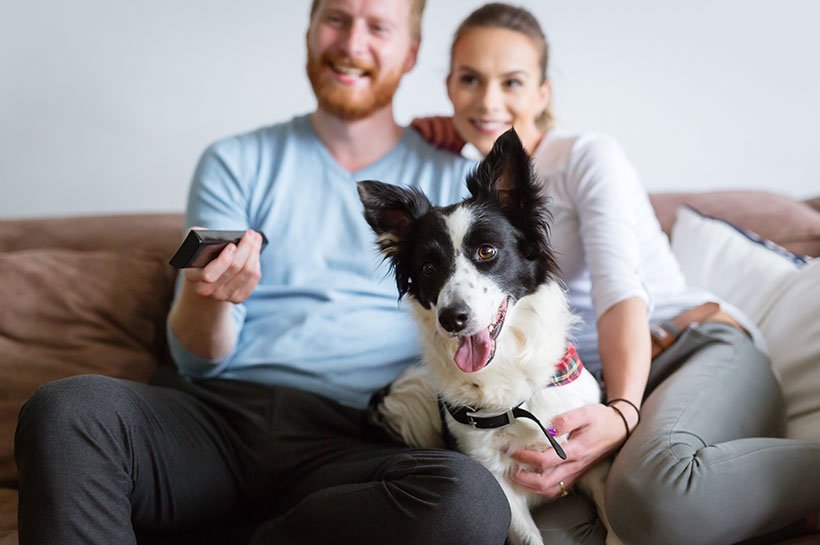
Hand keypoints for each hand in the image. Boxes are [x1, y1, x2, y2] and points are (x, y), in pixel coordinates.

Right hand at [183, 229, 262, 303]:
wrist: (205, 278)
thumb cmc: (201, 256)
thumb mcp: (194, 244)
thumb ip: (198, 236)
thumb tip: (211, 233)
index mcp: (193, 277)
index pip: (209, 275)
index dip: (224, 260)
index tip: (232, 245)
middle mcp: (207, 290)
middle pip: (234, 269)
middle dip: (245, 248)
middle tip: (251, 234)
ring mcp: (223, 296)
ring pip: (247, 273)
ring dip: (254, 253)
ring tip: (256, 238)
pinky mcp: (237, 298)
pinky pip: (253, 279)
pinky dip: (256, 264)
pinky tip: (255, 253)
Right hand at [410, 116, 465, 153]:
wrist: (417, 156)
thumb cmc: (437, 154)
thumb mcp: (452, 150)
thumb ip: (461, 145)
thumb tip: (474, 146)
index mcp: (450, 124)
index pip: (457, 123)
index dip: (458, 135)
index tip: (458, 148)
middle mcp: (439, 120)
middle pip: (448, 121)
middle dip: (450, 136)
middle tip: (448, 148)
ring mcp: (428, 119)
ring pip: (437, 121)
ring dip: (440, 134)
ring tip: (439, 145)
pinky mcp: (416, 122)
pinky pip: (424, 122)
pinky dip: (428, 130)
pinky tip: (429, 140)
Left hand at [509, 404, 630, 498]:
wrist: (620, 429)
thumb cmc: (601, 419)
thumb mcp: (585, 413)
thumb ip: (566, 419)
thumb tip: (549, 426)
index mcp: (575, 451)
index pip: (545, 461)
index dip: (525, 458)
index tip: (512, 451)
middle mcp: (575, 466)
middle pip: (545, 483)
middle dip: (523, 478)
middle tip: (509, 468)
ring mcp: (576, 473)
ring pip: (551, 490)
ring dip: (531, 487)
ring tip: (517, 476)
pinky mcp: (577, 474)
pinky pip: (558, 489)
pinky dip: (542, 489)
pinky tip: (533, 481)